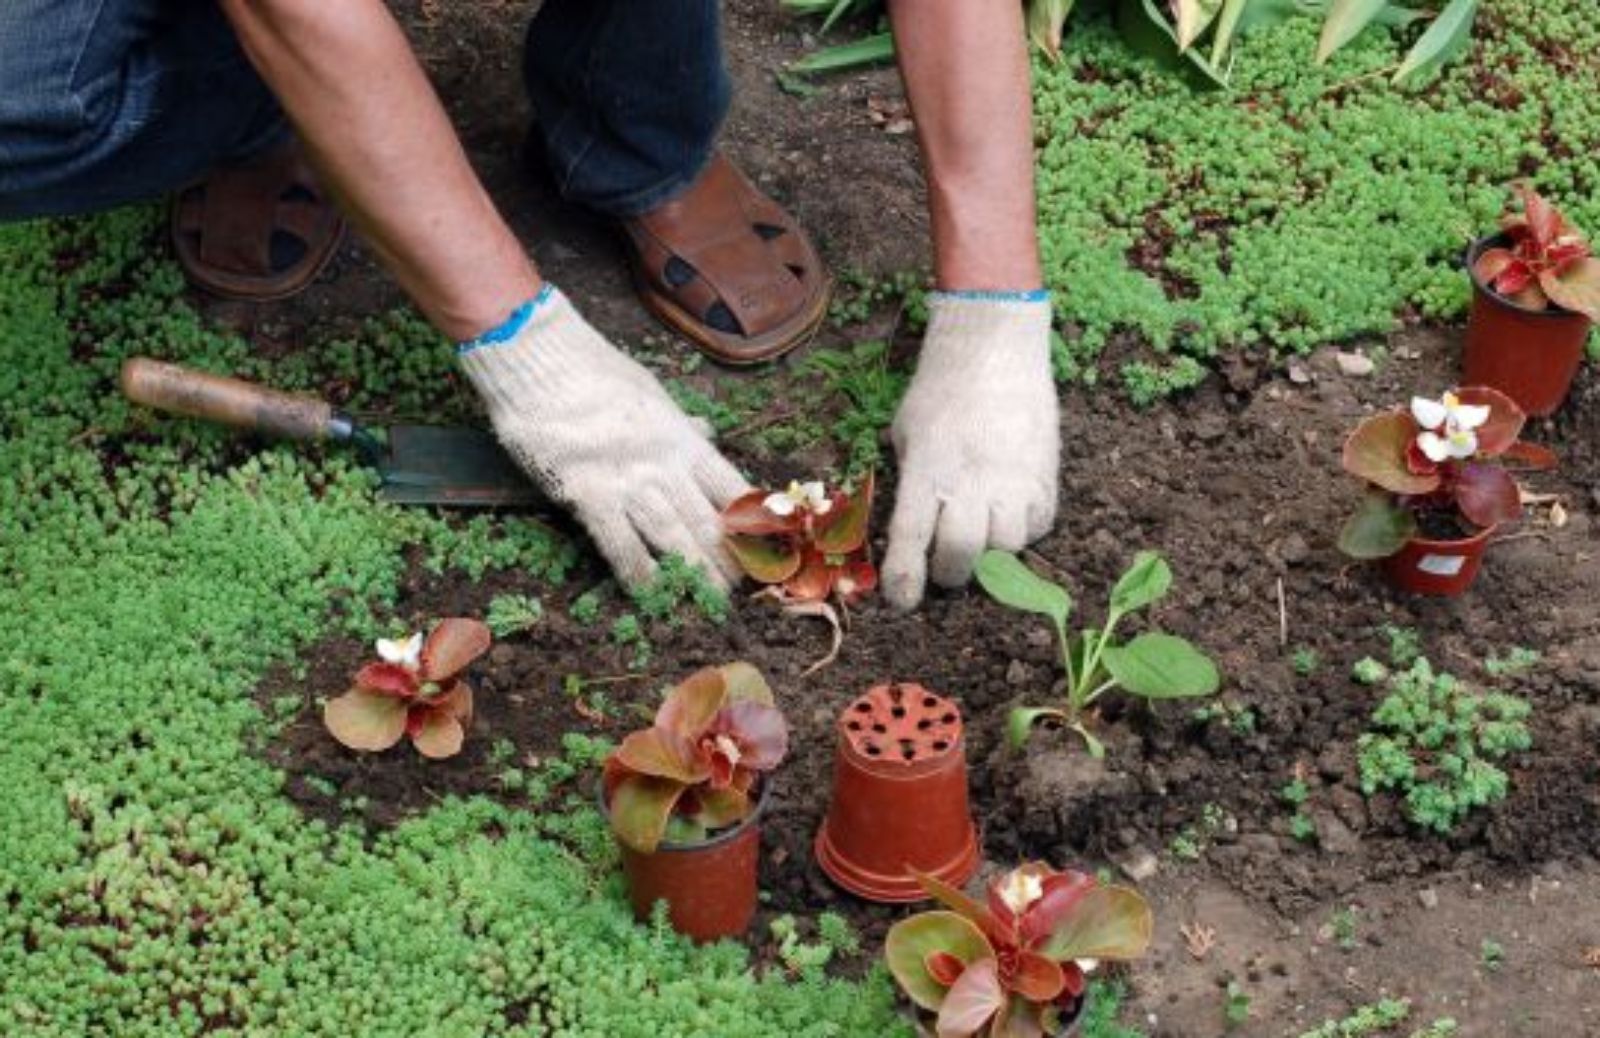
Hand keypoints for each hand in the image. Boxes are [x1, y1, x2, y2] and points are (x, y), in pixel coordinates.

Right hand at [458, 286, 748, 589]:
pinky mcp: (588, 493)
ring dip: (695, 573)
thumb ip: (680, 422)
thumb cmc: (593, 370)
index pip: (730, 487)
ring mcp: (627, 480)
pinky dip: (638, 572)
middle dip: (729, 560)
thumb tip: (706, 432)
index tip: (763, 547)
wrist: (540, 356)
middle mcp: (663, 463)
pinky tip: (652, 595)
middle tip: (743, 591)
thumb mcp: (651, 392)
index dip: (749, 523)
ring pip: (673, 537)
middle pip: (707, 521)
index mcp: (683, 437)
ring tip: (712, 602)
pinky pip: (619, 542)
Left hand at [881, 293, 1059, 609]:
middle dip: (950, 574)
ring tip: (981, 535)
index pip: (911, 538)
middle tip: (947, 567)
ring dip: (989, 553)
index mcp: (927, 468)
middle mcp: (971, 478)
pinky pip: (1038, 526)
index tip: (903, 602)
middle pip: (962, 555)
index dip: (904, 578)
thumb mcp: (906, 435)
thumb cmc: (939, 390)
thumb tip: (912, 537)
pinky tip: (1009, 514)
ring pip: (1005, 548)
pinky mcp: (1046, 474)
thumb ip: (911, 484)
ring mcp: (1013, 478)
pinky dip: (1022, 532)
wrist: (995, 347)